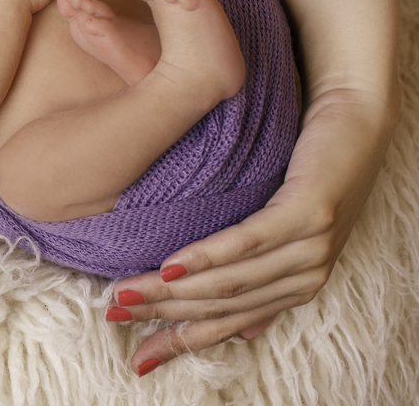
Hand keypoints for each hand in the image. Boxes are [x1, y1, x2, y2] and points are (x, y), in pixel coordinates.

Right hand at [104, 89, 393, 375]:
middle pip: (219, 306)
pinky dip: (205, 257)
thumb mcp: (288, 223)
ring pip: (228, 281)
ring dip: (170, 292)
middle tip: (114, 313)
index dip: (178, 342)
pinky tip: (171, 264)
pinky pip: (247, 242)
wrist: (356, 112)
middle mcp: (305, 274)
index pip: (227, 324)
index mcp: (294, 284)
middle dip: (161, 315)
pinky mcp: (309, 213)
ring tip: (126, 291)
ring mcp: (310, 246)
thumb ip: (261, 271)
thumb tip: (239, 328)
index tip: (135, 357)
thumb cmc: (311, 161)